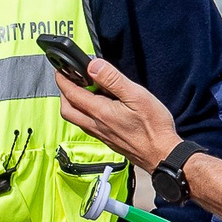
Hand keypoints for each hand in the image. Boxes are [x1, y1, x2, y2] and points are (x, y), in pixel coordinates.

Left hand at [52, 53, 182, 172]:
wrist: (161, 155)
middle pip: (67, 109)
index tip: (60, 69)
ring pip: (75, 118)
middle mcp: (95, 125)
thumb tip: (93, 66)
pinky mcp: (107, 140)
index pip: (71, 93)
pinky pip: (86, 125)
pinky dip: (84, 113)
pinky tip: (97, 107)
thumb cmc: (153, 128)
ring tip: (82, 90)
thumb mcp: (136, 96)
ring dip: (72, 104)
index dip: (63, 79)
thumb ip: (113, 80)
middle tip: (68, 79)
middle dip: (63, 92)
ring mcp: (100, 134)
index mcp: (100, 112)